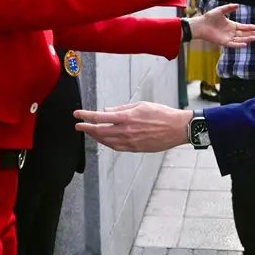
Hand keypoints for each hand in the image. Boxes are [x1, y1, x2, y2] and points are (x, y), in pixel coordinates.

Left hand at [74, 102, 191, 151]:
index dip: (86, 116)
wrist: (176, 128)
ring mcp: (130, 141)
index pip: (100, 117)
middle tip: (78, 126)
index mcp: (126, 117)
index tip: (77, 115)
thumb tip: (107, 109)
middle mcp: (125, 130)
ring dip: (95, 137)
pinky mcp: (135, 148)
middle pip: (99, 131)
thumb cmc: (161, 114)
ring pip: (106, 141)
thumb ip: (122, 108)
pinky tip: (103, 141)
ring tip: (89, 133)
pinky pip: (116, 147)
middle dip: (86, 128)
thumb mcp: (140, 105)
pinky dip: (107, 144)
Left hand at [189, 4, 254, 47]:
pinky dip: (239, 44)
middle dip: (251, 34)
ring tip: (254, 38)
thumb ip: (228, 8)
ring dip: (247, 39)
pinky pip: (233, 44)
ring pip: (240, 39)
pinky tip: (245, 44)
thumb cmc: (209, 17)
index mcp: (231, 25)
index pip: (242, 27)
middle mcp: (230, 32)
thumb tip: (237, 5)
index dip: (249, 27)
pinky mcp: (223, 42)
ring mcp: (227, 38)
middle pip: (243, 34)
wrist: (201, 25)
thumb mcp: (220, 10)